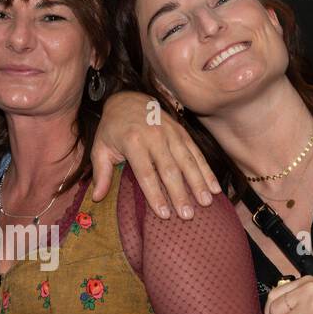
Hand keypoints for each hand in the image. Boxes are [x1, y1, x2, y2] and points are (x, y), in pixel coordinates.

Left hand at [90, 90, 220, 218]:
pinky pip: (197, 153)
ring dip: (198, 183)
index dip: (155, 195)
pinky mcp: (182, 132)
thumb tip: (97, 197)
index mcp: (133, 142)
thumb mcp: (100, 148)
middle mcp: (155, 136)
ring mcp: (171, 133)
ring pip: (188, 161)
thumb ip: (100, 173)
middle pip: (170, 170)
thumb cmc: (112, 129)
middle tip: (187, 215)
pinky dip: (207, 170)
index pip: (146, 173)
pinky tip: (215, 187)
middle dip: (180, 194)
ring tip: (206, 203)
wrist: (128, 98)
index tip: (164, 214)